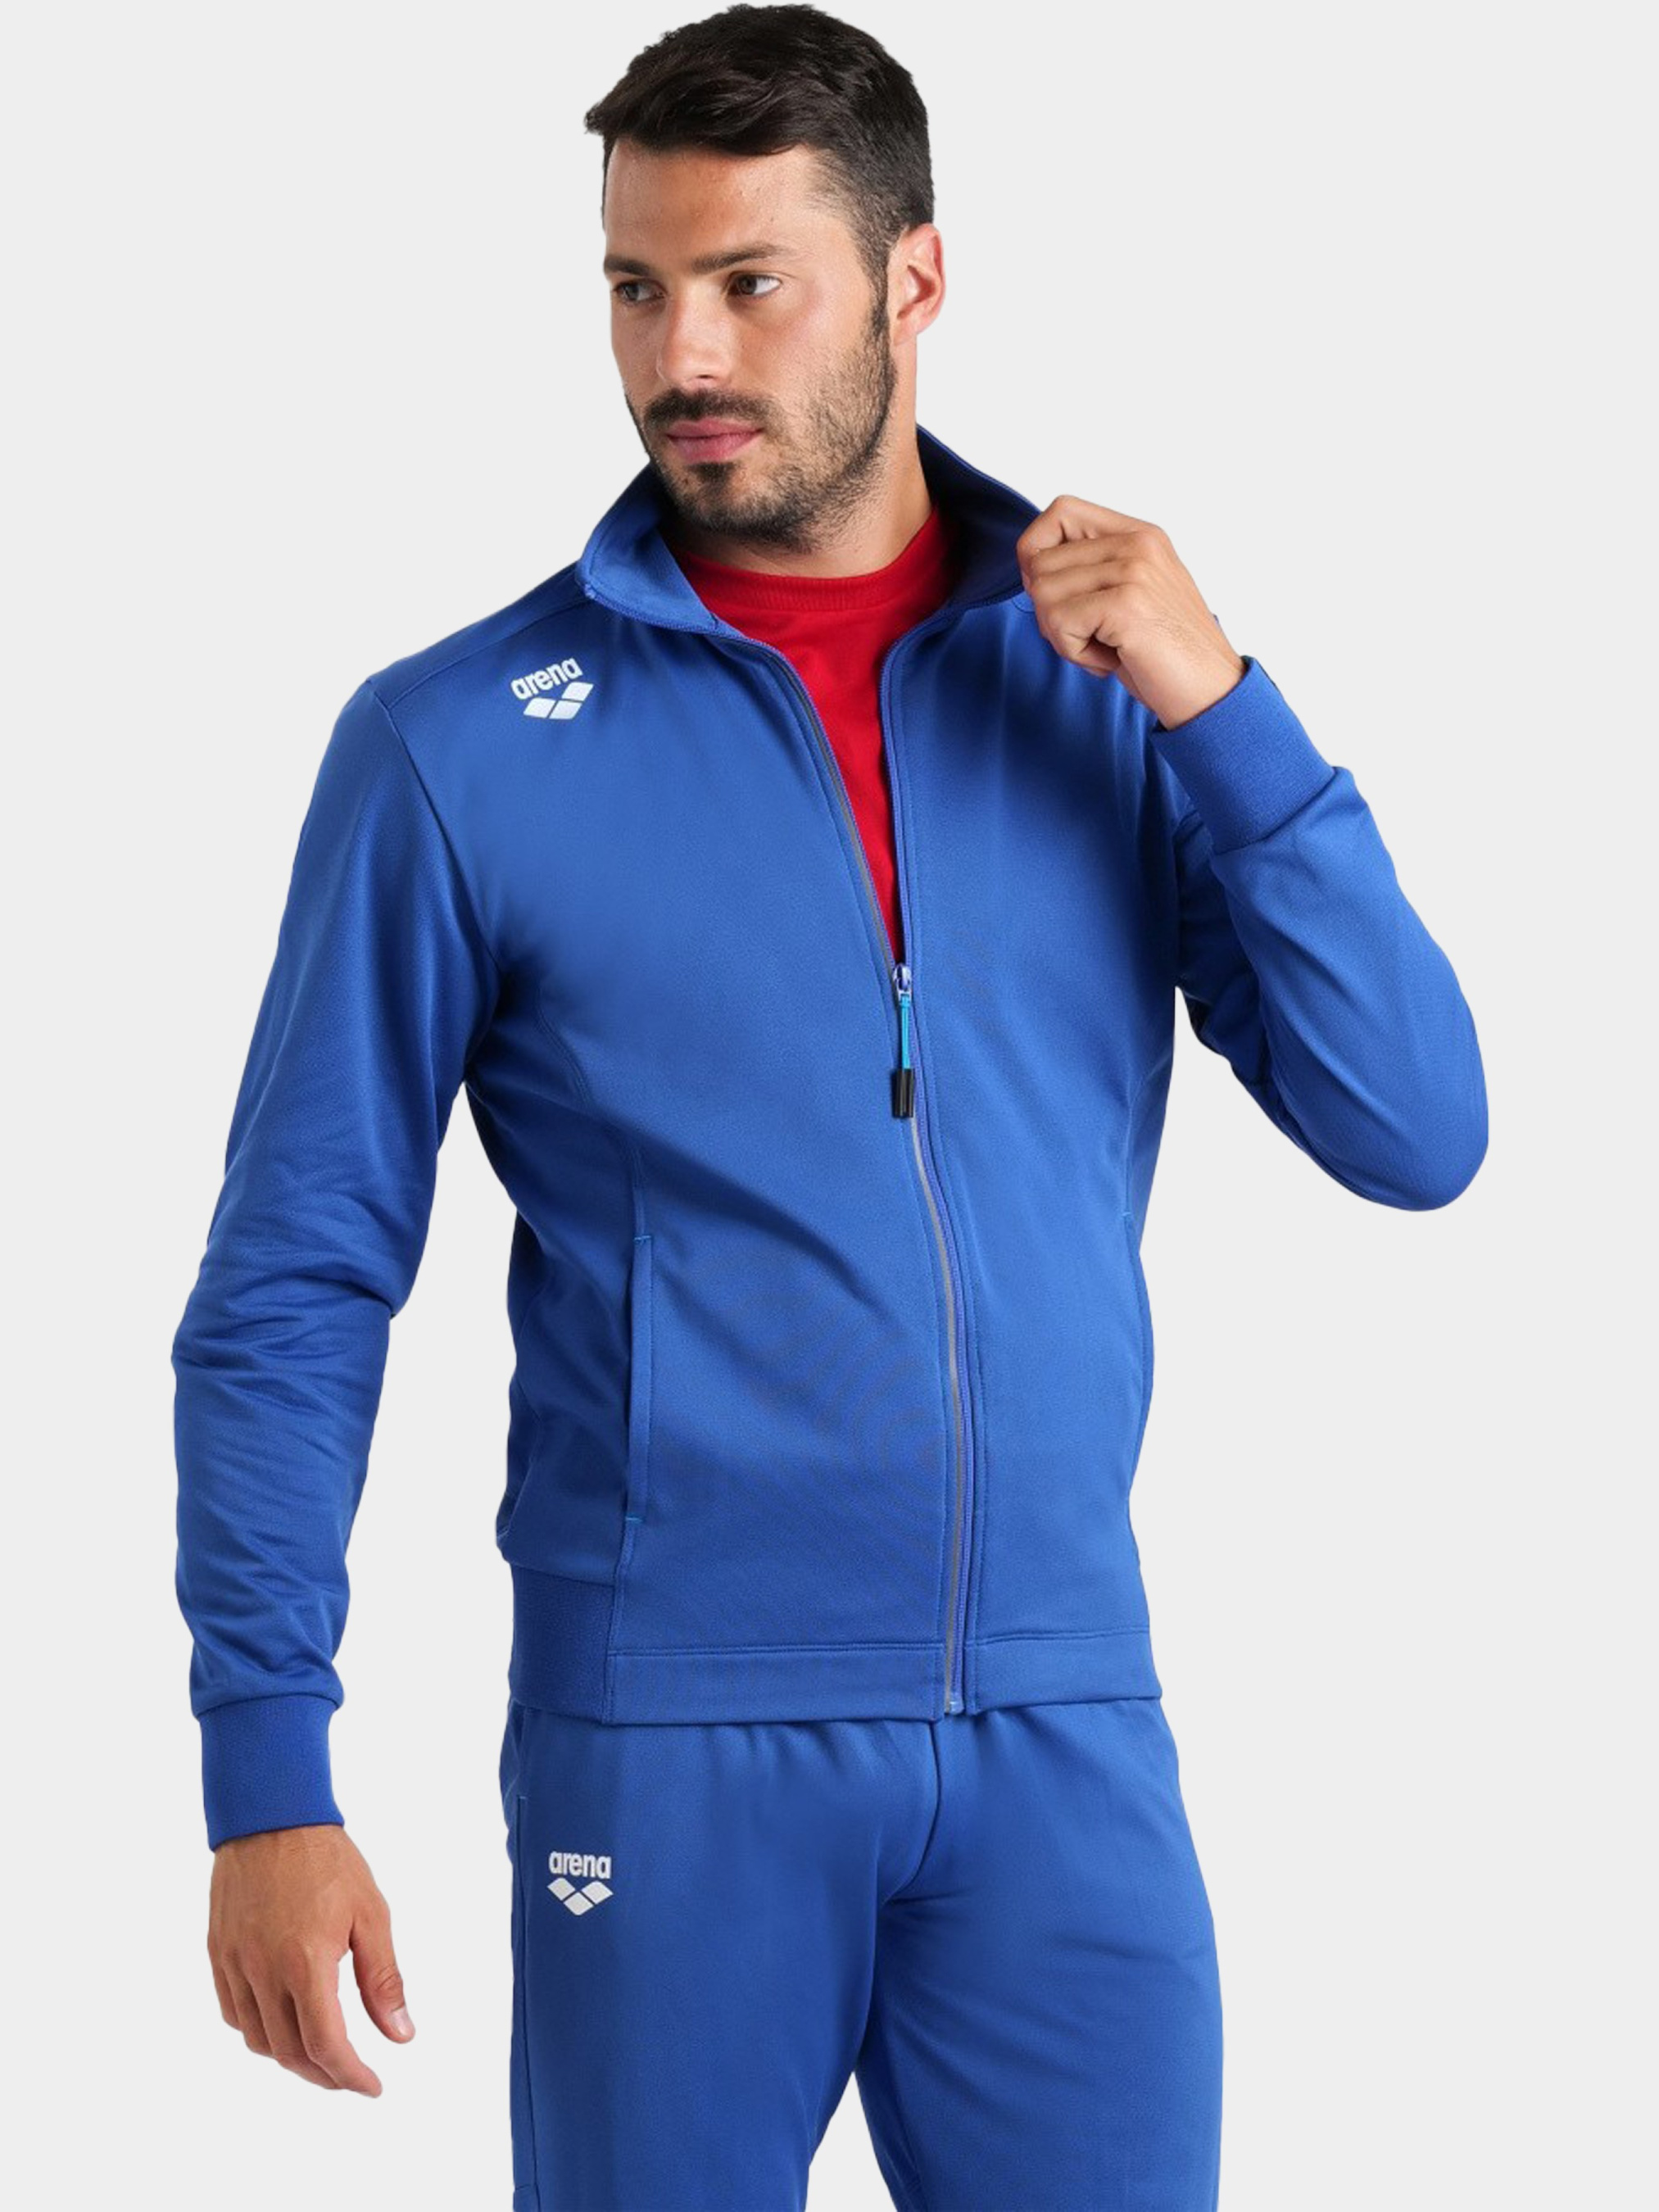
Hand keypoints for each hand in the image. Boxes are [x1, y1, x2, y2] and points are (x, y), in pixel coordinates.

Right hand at [207, 1822, 414, 2094]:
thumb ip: (384, 1980)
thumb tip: (401, 2035)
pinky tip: (283, 2023)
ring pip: (258, 2041)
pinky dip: (260, 2032)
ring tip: (322, 2054)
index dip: (350, 2076)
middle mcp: (263, 1971)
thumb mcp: (371, 1914)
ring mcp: (235, 1964)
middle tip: (352, 2076)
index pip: (327, 2045)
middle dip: (325, 2075)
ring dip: (292, 2058)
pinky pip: (234, 2014)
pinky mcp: (218, 1954)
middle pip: (291, 2053)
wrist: (271, 1816)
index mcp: (306, 1962)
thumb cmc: (327, 1860)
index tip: (372, 2085)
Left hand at [1015, 495, 1246, 728]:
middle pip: (1040, 559)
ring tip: (1104, 648)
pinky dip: (1075, 653)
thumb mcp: (1131, 596)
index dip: (1037, 552)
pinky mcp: (1127, 604)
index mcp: (1140, 535)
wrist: (1211, 692)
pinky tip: (1110, 661)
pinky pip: (1059, 622)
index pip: (1061, 511)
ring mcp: (1134, 571)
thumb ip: (1093, 571)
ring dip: (1062, 635)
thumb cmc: (1167, 654)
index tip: (1056, 594)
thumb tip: (1031, 567)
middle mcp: (1138, 544)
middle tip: (1088, 636)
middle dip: (1049, 609)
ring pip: (1043, 592)